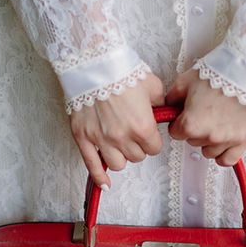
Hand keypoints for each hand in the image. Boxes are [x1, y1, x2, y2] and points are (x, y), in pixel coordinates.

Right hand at [69, 72, 165, 188]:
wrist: (92, 62)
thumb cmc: (120, 70)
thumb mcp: (152, 84)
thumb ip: (160, 102)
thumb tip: (163, 111)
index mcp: (142, 126)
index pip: (154, 149)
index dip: (153, 141)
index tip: (149, 134)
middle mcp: (122, 137)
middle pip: (137, 157)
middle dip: (137, 147)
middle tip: (133, 134)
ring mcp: (101, 139)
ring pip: (117, 164)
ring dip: (121, 157)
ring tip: (119, 146)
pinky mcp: (83, 137)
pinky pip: (91, 165)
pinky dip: (98, 177)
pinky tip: (104, 184)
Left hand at [166, 70, 245, 165]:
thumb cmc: (218, 73)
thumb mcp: (185, 82)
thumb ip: (171, 100)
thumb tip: (167, 109)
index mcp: (191, 124)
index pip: (175, 133)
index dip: (179, 122)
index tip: (186, 115)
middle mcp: (208, 136)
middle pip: (192, 142)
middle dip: (195, 129)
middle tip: (205, 113)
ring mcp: (227, 140)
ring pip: (208, 152)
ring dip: (209, 141)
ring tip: (216, 123)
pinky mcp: (243, 140)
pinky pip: (227, 160)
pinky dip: (223, 153)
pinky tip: (224, 141)